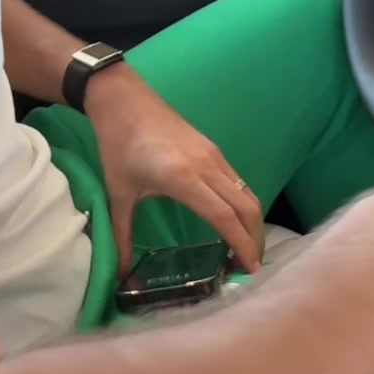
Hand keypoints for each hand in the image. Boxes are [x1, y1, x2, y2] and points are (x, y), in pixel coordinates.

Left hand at [83, 67, 265, 278]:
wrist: (122, 98)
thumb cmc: (118, 145)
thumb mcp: (118, 193)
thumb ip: (121, 235)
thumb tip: (119, 275)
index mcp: (183, 178)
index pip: (225, 217)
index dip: (242, 245)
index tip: (250, 270)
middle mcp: (206, 166)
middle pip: (246, 207)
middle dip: (255, 239)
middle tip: (251, 267)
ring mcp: (213, 155)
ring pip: (247, 193)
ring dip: (252, 222)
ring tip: (245, 249)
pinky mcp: (213, 148)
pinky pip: (238, 181)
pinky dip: (244, 205)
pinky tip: (233, 220)